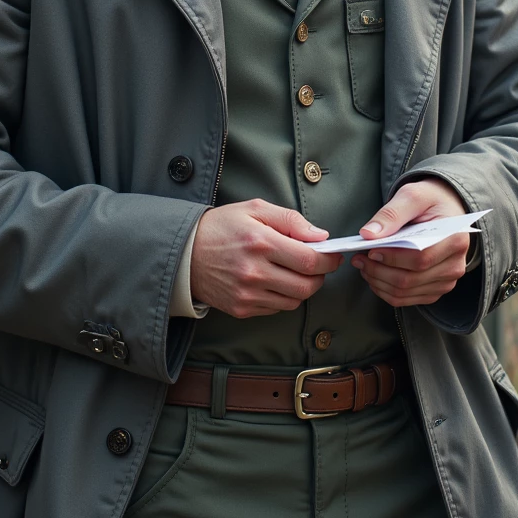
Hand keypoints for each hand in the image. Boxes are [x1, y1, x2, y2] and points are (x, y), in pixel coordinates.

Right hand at [189, 199, 342, 316]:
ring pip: (294, 300)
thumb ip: (290, 220)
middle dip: (320, 276)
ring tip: (294, 272)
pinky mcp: (241, 309)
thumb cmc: (221, 227)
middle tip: (318, 265)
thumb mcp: (254, 209)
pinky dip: (283, 297)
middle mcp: (255, 272)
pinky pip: (276, 308)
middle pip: (307, 286)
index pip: (310, 260)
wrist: (183, 253)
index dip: (329, 260)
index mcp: (261, 243)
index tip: (334, 255)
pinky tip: (274, 281)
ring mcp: (247, 294)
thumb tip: (320, 236)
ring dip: (302, 287)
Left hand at [352, 179, 469, 308]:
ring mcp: (446, 281)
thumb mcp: (412, 195)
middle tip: (358, 258)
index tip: (370, 250)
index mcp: (455, 239)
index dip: (392, 258)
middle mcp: (455, 265)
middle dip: (378, 271)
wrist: (444, 210)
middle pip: (410, 279)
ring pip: (405, 292)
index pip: (421, 258)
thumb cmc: (430, 201)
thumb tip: (368, 234)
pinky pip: (405, 299)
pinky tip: (374, 276)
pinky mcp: (435, 290)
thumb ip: (391, 213)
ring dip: (378, 282)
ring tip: (363, 265)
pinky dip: (385, 290)